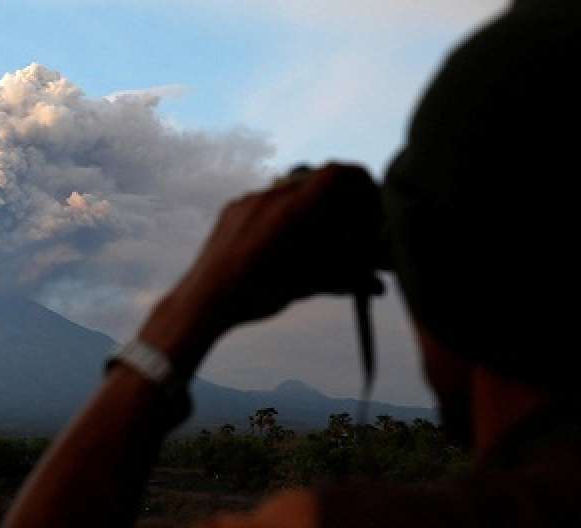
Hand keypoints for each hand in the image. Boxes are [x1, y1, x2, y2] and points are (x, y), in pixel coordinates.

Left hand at [139, 163, 383, 372]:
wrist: (203, 299)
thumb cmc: (256, 295)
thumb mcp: (304, 286)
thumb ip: (343, 278)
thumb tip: (377, 285)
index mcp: (290, 211)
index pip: (334, 174)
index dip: (359, 179)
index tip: (370, 195)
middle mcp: (269, 196)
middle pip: (315, 179)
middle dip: (336, 196)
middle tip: (346, 219)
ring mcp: (248, 199)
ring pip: (290, 188)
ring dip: (309, 203)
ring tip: (313, 232)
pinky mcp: (233, 207)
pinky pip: (267, 198)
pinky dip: (284, 211)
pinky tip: (282, 239)